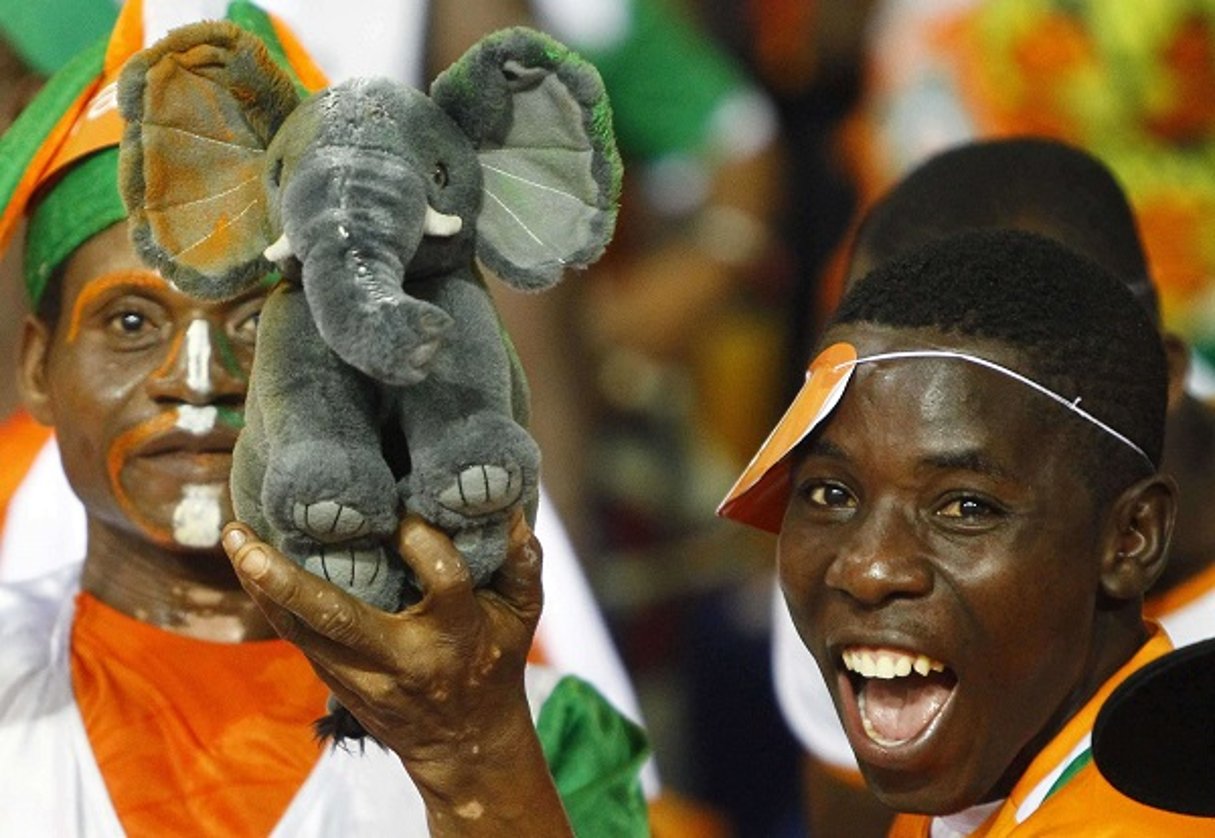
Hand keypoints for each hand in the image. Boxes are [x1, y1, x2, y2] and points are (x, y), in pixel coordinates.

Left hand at [221, 511, 572, 835]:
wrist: (464, 744)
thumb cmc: (494, 665)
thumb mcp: (522, 618)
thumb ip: (522, 566)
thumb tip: (515, 514)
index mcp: (455, 633)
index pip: (441, 578)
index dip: (422, 540)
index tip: (402, 509)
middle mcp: (404, 657)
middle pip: (340, 617)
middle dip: (289, 580)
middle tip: (247, 540)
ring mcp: (364, 676)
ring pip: (304, 631)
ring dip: (263, 587)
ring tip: (235, 540)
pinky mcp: (340, 682)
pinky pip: (298, 640)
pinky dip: (272, 604)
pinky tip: (250, 569)